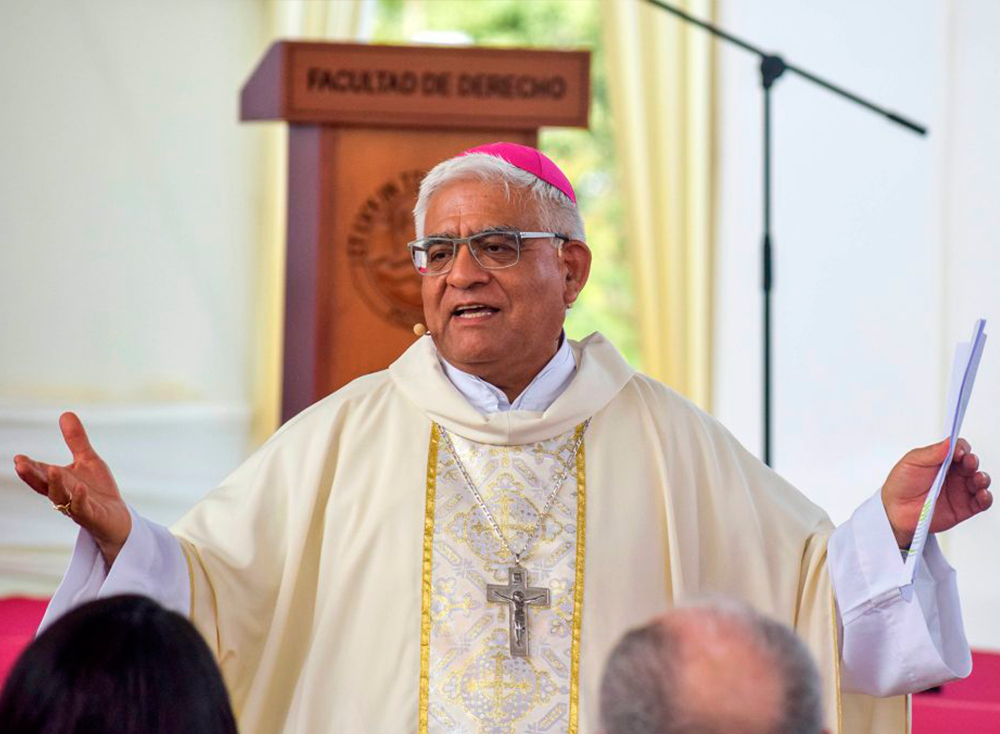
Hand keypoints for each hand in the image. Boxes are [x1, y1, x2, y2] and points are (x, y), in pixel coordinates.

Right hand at [13, 412, 130, 565]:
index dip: (30, 467)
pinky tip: (80, 487)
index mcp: (60, 481)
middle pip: (45, 485)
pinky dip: (80, 499)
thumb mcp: (88, 460)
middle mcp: (64, 495)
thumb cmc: (97, 490)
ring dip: (55, 485)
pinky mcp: (92, 516)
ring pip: (61, 498)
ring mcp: (77, 507)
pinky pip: (83, 509)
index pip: (41, 474)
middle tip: (20, 464)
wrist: (116, 518)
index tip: (18, 458)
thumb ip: (76, 440)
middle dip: (32, 475)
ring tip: (52, 468)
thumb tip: (65, 413)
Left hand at [881, 437, 991, 548]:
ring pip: (980, 481)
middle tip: (968, 462)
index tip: (957, 451)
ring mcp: (960, 490)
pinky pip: (981, 502)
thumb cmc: (901, 484)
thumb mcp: (912, 463)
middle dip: (972, 461)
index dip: (961, 448)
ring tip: (977, 479)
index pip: (958, 449)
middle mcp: (953, 473)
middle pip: (971, 463)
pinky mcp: (964, 508)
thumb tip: (948, 442)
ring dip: (982, 478)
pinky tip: (982, 494)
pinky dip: (986, 498)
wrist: (895, 511)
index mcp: (941, 460)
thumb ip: (931, 453)